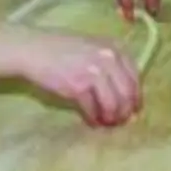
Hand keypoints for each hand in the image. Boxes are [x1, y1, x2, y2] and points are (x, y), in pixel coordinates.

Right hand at [20, 31, 141, 127]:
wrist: (34, 50)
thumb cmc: (62, 49)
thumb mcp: (93, 47)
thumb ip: (111, 64)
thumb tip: (126, 93)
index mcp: (115, 47)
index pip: (136, 77)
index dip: (136, 97)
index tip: (134, 109)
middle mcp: (109, 58)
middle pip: (128, 93)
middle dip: (126, 111)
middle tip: (121, 121)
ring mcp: (94, 72)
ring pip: (113, 104)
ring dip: (111, 118)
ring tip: (107, 123)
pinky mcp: (78, 87)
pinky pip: (92, 110)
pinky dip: (93, 119)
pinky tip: (92, 122)